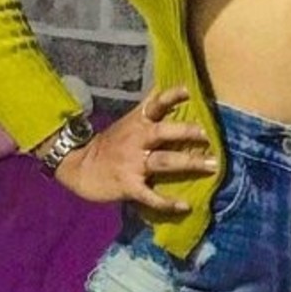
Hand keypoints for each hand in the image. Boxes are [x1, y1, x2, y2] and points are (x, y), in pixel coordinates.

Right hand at [53, 85, 217, 214]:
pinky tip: (184, 206)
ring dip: (188, 163)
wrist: (79, 167)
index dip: (171, 96)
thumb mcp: (127, 122)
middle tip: (207, 135)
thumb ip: (147, 108)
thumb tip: (164, 86)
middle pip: (162, 132)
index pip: (154, 105)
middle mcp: (136, 140)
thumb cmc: (110, 144)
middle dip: (185, 132)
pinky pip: (150, 195)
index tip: (188, 91)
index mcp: (136, 123)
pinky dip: (167, 202)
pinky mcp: (129, 186)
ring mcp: (132, 163)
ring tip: (212, 166)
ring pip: (163, 161)